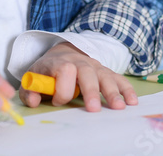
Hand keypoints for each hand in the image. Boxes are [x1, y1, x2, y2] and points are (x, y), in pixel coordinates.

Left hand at [20, 42, 136, 111]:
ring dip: (112, 92)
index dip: (62, 88)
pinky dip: (126, 88)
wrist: (62, 53)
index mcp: (60, 62)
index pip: (64, 71)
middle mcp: (80, 62)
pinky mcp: (105, 71)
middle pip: (87, 73)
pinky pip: (117, 78)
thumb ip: (30, 91)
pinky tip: (132, 101)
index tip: (57, 101)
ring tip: (118, 107)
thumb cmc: (47, 71)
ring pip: (105, 76)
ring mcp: (94, 66)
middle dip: (91, 91)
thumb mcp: (33, 78)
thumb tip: (35, 101)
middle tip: (93, 109)